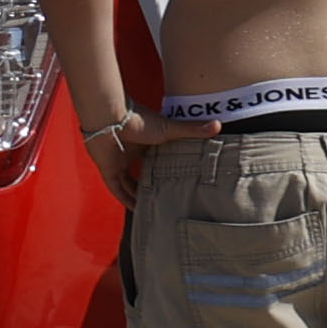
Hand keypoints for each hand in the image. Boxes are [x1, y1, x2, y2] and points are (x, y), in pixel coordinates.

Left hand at [87, 109, 208, 207]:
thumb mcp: (169, 129)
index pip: (157, 160)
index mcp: (147, 143)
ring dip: (138, 195)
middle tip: (167, 199)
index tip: (180, 181)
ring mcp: (119, 162)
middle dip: (152, 185)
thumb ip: (192, 130)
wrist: (110, 118)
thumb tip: (219, 125)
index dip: (166, 171)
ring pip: (128, 183)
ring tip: (153, 208)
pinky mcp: (108, 169)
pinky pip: (116, 188)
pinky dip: (124, 199)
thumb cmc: (138, 120)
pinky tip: (135, 209)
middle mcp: (133, 153)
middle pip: (143, 173)